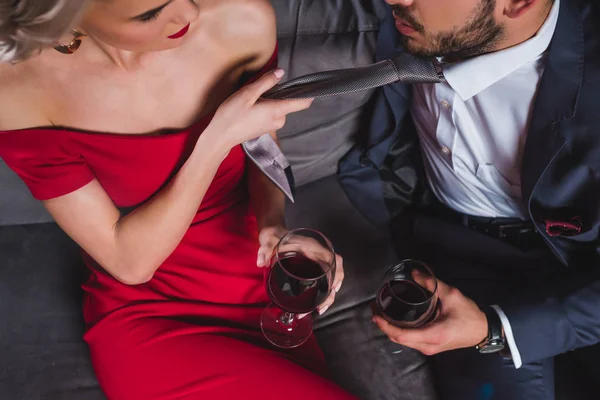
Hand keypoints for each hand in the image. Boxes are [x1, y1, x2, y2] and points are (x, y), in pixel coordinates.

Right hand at [208, 69, 313, 148]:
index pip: (302, 103)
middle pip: (287, 101)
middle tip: (257, 91)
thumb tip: (281, 72)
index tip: (315, 85)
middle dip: (277, 93)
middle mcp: (279, 120)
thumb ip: (266, 82)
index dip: (309, 93)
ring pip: (277, 107)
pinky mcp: (265, 128)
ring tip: (250, 101)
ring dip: (268, 101)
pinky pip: (270, 113)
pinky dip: (263, 108)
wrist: (220, 137)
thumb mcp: (247, 94)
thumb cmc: (231, 115)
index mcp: (277, 111)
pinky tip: (249, 109)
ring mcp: (272, 126)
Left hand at [257, 226, 344, 315]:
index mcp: (312, 247)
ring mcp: (316, 259)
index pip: (333, 258)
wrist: (274, 233)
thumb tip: (261, 262)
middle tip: (320, 308)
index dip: (337, 273)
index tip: (332, 288)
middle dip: (331, 291)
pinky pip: (324, 277)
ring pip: (331, 276)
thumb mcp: (268, 240)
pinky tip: (318, 300)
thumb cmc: (274, 236)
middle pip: (335, 271)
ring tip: (319, 309)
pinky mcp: (312, 265)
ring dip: (328, 293)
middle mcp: (318, 253)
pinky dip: (323, 289)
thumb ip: (264, 250)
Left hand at [373, 276, 487, 355]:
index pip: (401, 335)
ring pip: (403, 342)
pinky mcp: (430, 347)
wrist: (483, 330)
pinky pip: (410, 341)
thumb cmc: (469, 314)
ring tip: (381, 313)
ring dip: (390, 329)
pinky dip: (399, 331)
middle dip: (383, 325)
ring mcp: (429, 349)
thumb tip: (413, 274)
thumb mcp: (451, 295)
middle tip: (374, 309)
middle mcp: (428, 346)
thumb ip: (431, 283)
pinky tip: (394, 319)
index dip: (384, 325)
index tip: (374, 314)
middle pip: (398, 339)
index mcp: (432, 335)